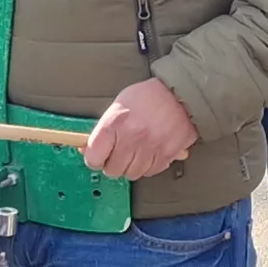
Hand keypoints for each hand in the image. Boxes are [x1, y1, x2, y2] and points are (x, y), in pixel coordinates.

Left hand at [82, 76, 198, 178]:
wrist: (180, 93)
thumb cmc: (148, 97)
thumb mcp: (119, 106)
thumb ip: (104, 129)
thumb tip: (87, 149)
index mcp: (115, 123)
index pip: (94, 157)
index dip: (94, 159)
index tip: (97, 157)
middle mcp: (132, 138)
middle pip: (113, 170)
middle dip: (114, 164)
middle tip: (120, 153)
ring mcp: (150, 148)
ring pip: (132, 173)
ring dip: (132, 165)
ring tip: (138, 149)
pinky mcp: (167, 155)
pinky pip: (151, 172)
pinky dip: (149, 165)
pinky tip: (151, 151)